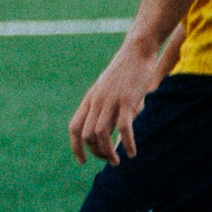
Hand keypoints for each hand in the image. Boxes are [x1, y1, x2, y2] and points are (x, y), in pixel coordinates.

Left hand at [68, 34, 173, 164]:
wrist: (137, 51)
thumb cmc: (126, 73)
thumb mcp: (110, 91)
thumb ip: (108, 111)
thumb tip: (114, 136)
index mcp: (90, 99)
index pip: (74, 128)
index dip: (75, 147)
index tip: (82, 161)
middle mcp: (96, 101)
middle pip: (87, 135)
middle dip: (96, 152)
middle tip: (109, 160)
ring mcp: (110, 101)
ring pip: (101, 134)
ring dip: (108, 152)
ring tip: (117, 161)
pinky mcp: (127, 100)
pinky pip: (123, 128)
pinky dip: (127, 144)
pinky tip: (133, 153)